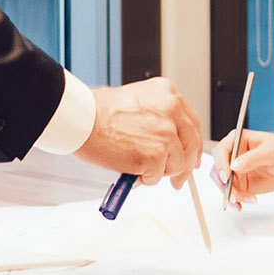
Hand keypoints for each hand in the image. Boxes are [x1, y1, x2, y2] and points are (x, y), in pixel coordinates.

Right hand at [76, 77, 203, 184]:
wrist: (82, 118)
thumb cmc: (98, 112)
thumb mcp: (137, 102)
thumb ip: (157, 119)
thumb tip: (167, 143)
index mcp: (168, 94)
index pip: (192, 123)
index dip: (192, 144)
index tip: (190, 156)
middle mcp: (172, 110)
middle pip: (192, 145)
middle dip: (185, 166)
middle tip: (178, 180)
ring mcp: (166, 133)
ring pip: (176, 164)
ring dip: (158, 172)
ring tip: (138, 167)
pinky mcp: (157, 155)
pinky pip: (157, 176)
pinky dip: (145, 178)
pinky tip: (131, 168)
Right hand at [221, 123, 273, 203]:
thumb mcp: (272, 151)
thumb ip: (253, 158)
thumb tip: (234, 166)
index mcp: (238, 140)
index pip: (222, 151)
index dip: (221, 164)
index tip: (227, 176)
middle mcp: (234, 155)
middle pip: (218, 169)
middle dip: (223, 184)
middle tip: (234, 194)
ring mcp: (237, 170)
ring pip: (223, 184)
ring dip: (230, 194)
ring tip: (243, 200)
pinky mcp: (242, 184)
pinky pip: (233, 193)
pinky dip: (236, 200)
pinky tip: (244, 203)